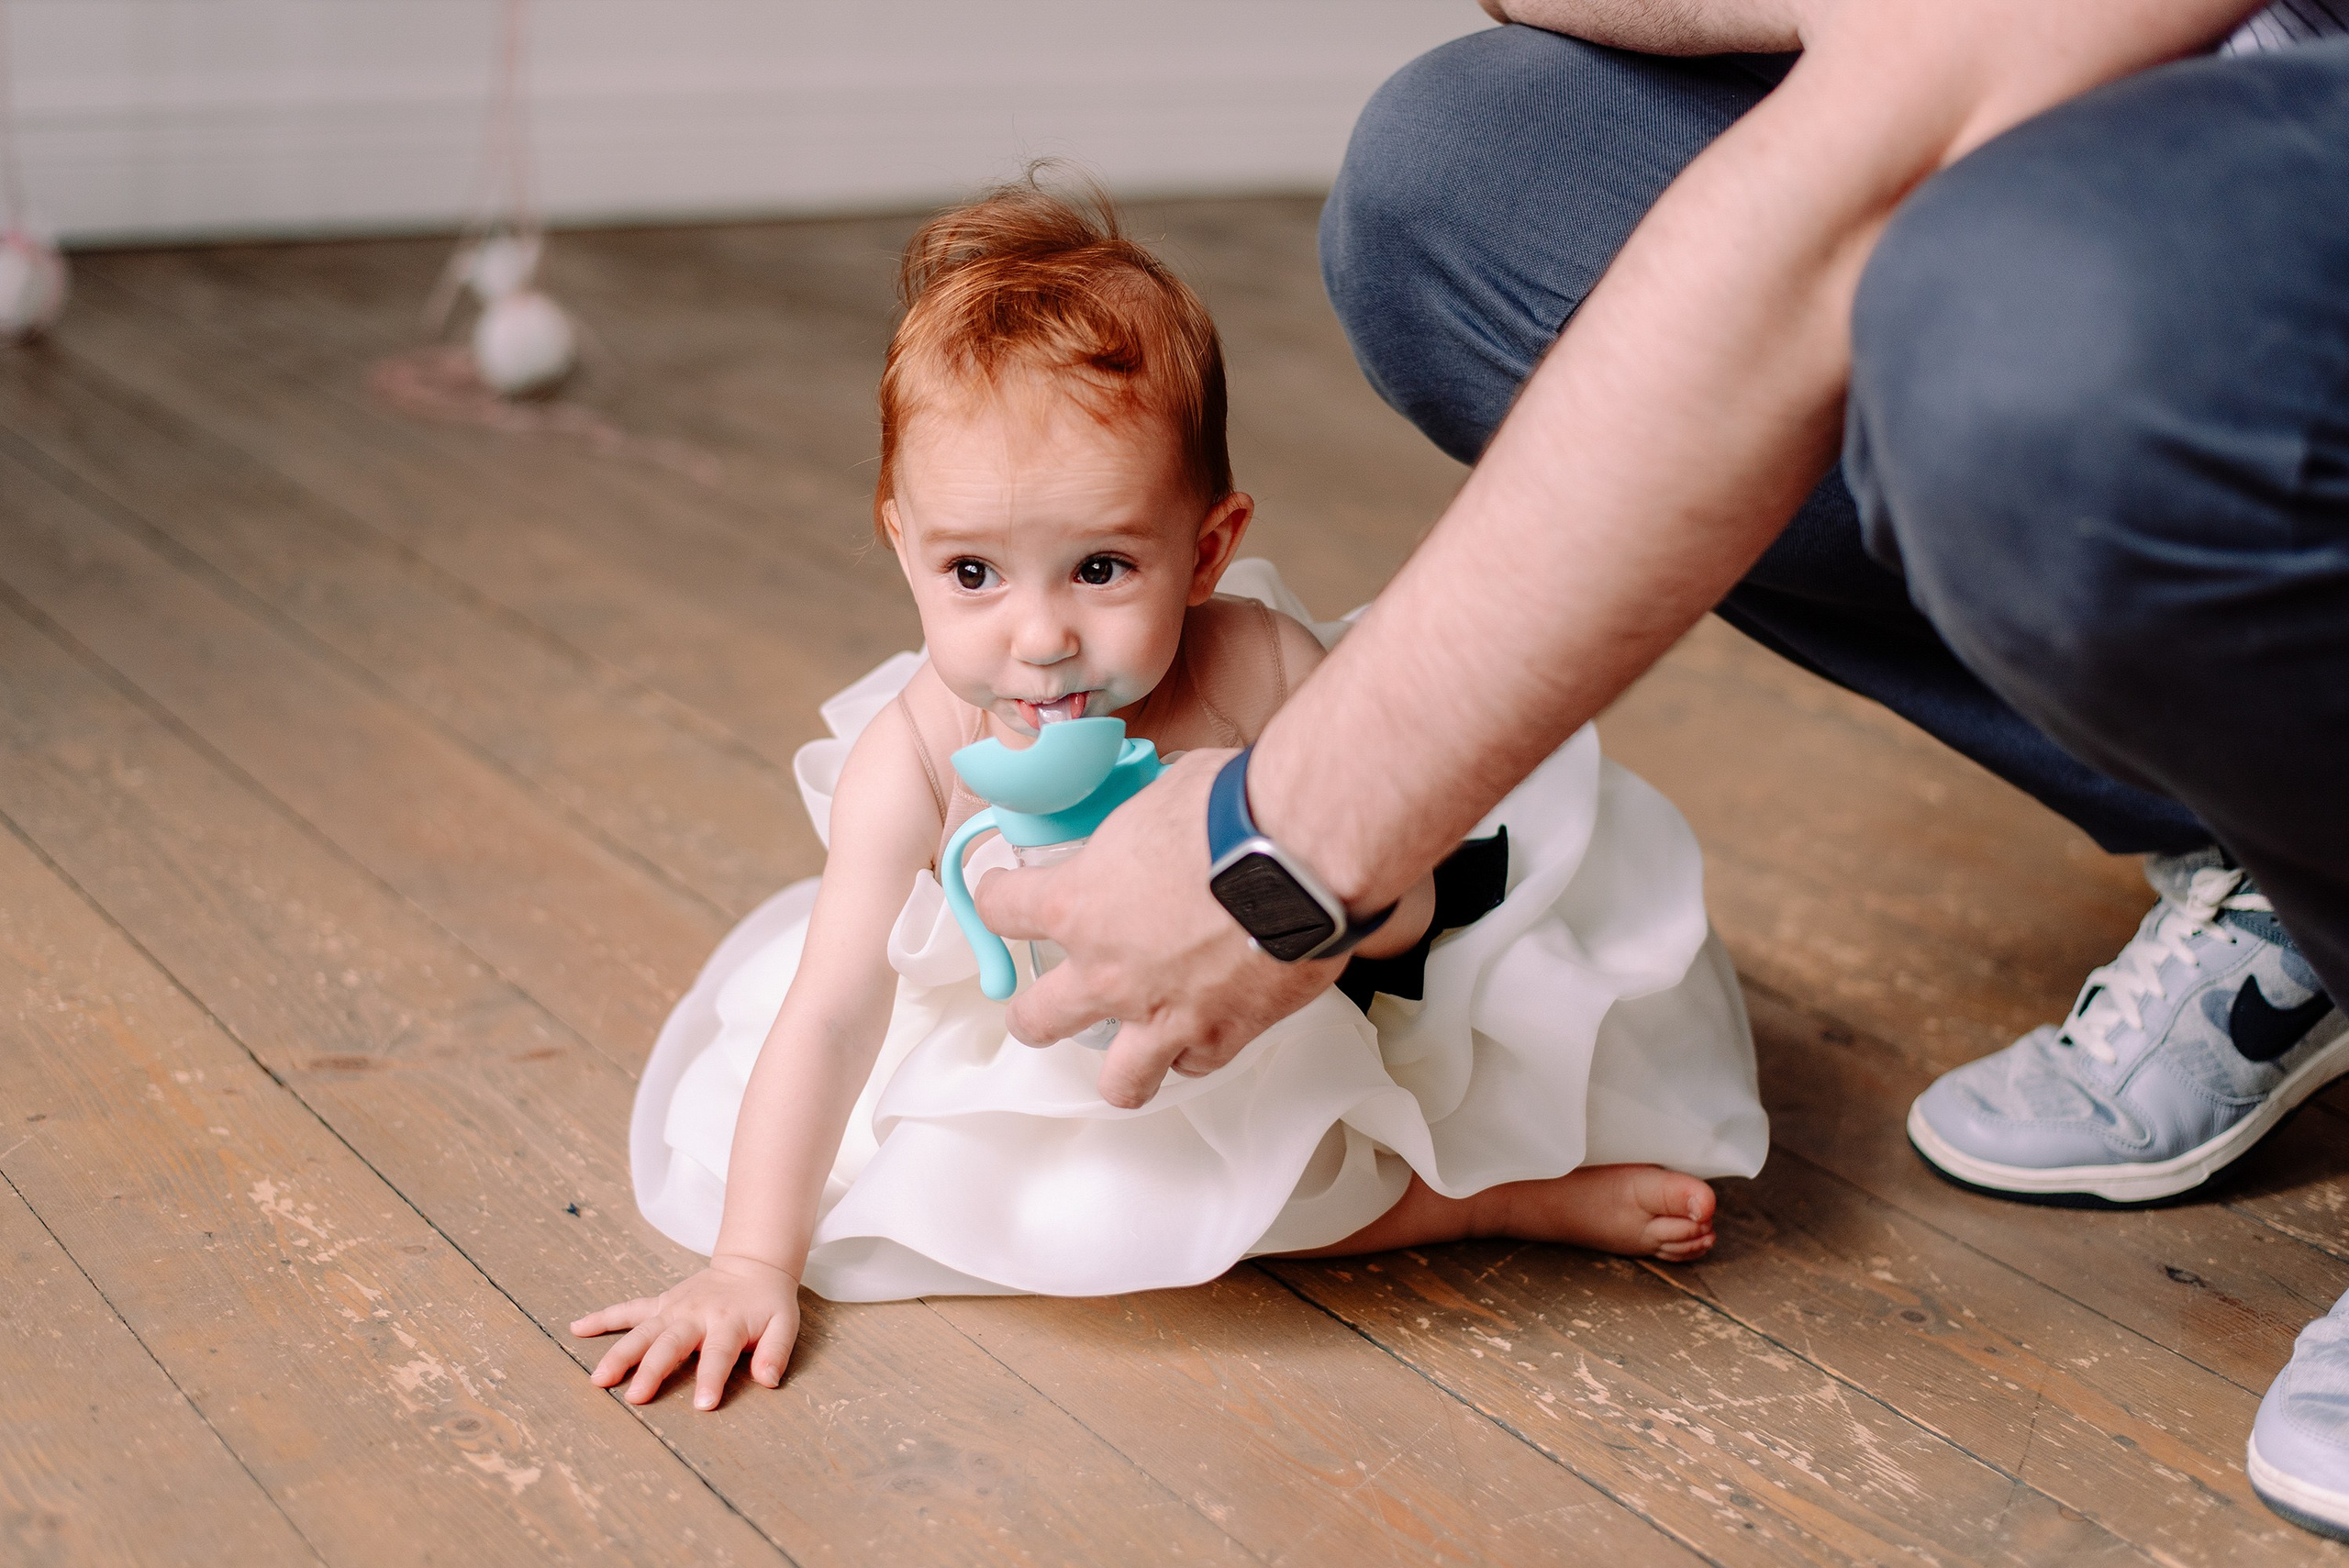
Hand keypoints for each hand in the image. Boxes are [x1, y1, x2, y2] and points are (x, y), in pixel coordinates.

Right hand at [569, 1255, 799, 1410]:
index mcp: (728, 1321)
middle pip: (670, 1343)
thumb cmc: (767, 1303)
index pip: (719, 1354)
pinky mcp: (661, 1303)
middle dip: (652, 1371)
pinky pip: (628, 1310)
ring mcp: (673, 1308)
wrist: (752, 1265)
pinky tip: (575, 1328)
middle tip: (635, 1398)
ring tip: (598, 1379)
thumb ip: (776, 1351)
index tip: (703, 1405)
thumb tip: (767, 1380)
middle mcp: (695, 1313)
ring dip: (619, 1353)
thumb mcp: (784, 1324)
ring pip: (642, 1331)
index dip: (712, 1378)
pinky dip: (602, 1318)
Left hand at [974, 748, 1341, 1107]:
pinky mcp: (1223, 1034)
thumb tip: (1159, 816)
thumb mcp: (1163, 793)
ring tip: (1124, 1055)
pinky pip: (1196, 1065)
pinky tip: (1204, 1031)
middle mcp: (1107, 972)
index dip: (998, 898)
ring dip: (1116, 1069)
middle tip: (1043, 1003)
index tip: (1006, 894)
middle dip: (1033, 1013)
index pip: (1002, 911)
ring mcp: (1162, 1015)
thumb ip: (1144, 825)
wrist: (1301, 852)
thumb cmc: (1232, 810)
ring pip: (1118, 1081)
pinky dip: (1197, 1052)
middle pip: (1035, 1019)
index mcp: (1077, 904)